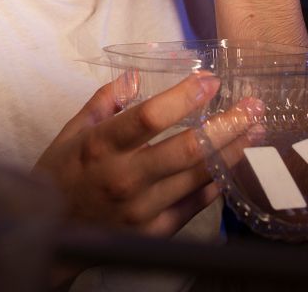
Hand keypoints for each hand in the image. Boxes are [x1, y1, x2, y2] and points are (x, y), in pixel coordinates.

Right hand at [32, 72, 259, 236]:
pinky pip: (195, 205)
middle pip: (185, 149)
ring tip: (254, 131)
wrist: (53, 233)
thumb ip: (105, 101)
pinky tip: (232, 164)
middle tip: (253, 107)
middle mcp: (124, 178)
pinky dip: (216, 183)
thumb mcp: (72, 131)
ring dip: (231, 152)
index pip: (149, 118)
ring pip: (197, 177)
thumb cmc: (62, 175)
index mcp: (101, 146)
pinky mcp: (154, 232)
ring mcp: (142, 209)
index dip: (184, 97)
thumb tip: (135, 75)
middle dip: (226, 125)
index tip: (210, 80)